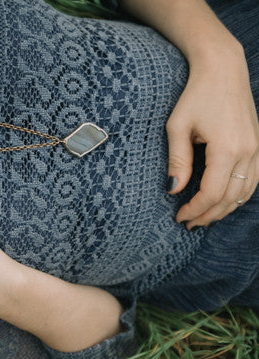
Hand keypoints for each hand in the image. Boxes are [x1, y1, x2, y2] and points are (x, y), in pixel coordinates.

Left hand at [166, 48, 258, 228]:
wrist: (223, 70)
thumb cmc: (196, 96)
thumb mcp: (177, 127)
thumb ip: (178, 161)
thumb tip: (173, 190)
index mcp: (227, 149)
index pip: (212, 192)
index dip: (195, 209)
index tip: (179, 217)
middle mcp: (248, 152)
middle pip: (230, 197)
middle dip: (208, 214)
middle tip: (188, 223)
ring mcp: (257, 149)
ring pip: (245, 192)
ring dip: (224, 208)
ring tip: (203, 217)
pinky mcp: (258, 145)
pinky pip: (253, 179)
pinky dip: (238, 195)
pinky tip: (222, 200)